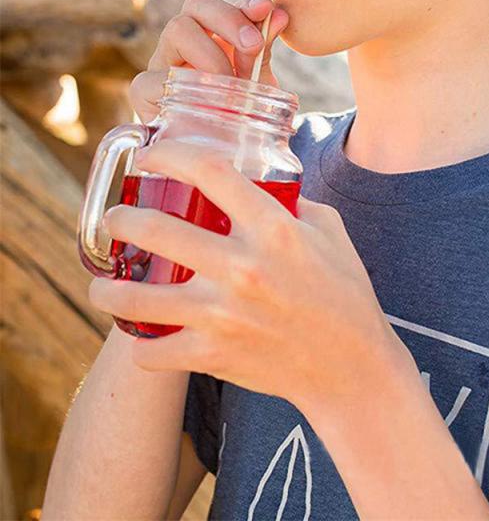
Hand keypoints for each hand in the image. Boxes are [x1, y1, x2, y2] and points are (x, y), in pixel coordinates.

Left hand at [87, 139, 402, 416]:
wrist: (351, 366)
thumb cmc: (345, 293)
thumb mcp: (329, 230)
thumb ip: (291, 203)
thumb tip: (258, 184)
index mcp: (274, 228)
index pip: (209, 171)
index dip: (170, 154)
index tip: (153, 158)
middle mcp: (243, 266)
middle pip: (155, 229)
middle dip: (121, 218)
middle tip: (116, 218)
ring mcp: (223, 314)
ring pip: (134, 297)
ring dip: (106, 289)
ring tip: (104, 285)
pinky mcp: (213, 354)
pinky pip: (149, 352)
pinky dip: (139, 344)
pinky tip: (140, 334)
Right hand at [129, 0, 289, 123]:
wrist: (218, 155)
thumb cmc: (238, 114)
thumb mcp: (257, 81)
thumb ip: (263, 50)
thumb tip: (278, 15)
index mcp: (213, 34)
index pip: (225, 4)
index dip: (242, 3)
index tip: (265, 8)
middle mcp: (185, 42)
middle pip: (196, 5)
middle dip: (229, 19)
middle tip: (253, 45)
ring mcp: (162, 63)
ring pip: (177, 30)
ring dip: (213, 54)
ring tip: (233, 86)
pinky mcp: (143, 93)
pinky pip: (153, 77)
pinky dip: (183, 86)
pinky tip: (206, 103)